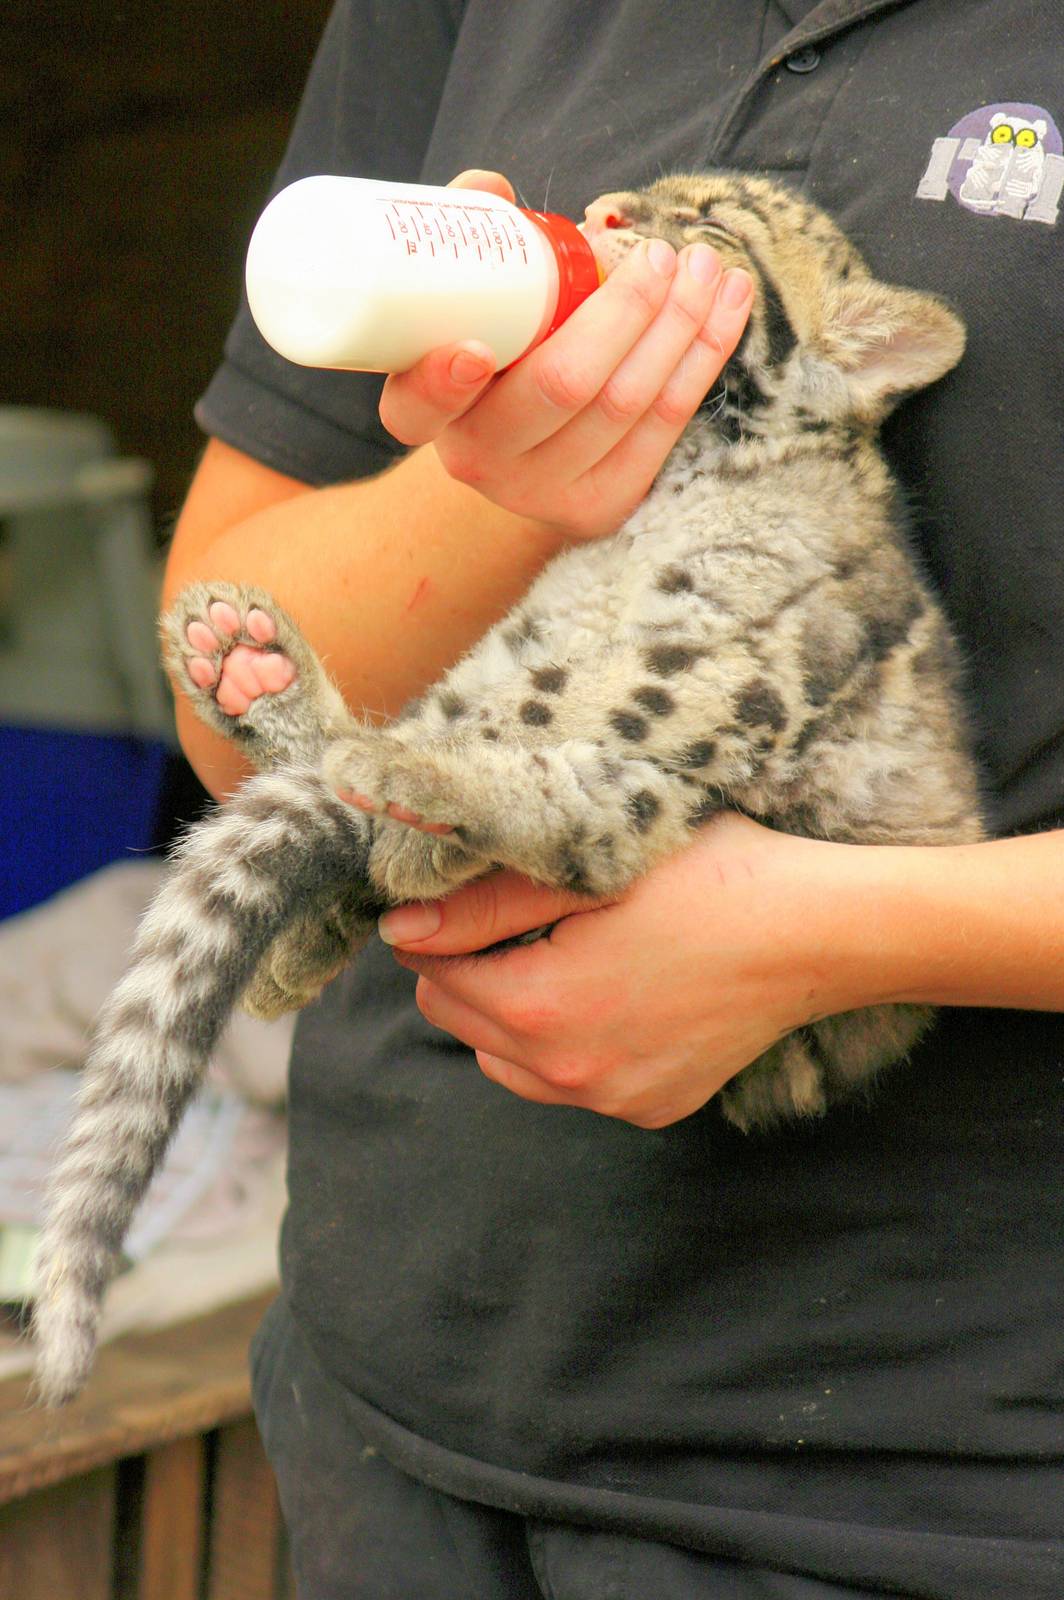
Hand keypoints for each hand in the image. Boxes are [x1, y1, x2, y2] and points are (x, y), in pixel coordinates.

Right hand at [378, 170, 753, 540]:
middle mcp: (479, 460)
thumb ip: (475, 248)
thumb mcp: (471, 304)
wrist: (525, 451)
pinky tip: (728, 302)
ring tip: (706, 265)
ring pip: (625, 402)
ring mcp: (542, 491)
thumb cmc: (500, 348)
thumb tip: (491, 191)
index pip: (417, 406)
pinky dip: (704, 355)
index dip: (443, 384)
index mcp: (426, 410)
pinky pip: (665, 423)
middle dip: (625, 313)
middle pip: (560, 388)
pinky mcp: (603, 504)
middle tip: (661, 256)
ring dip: (680, 325)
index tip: (474, 351)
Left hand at [379, 814, 879, 1127]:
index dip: (442, 922)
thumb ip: (484, 903)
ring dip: (512, 1009)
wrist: (818, 930)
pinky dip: (568, 1041)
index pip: (429, 969)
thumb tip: (398, 930)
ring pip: (506, 1059)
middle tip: (529, 912)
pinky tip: (618, 989)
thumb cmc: (709, 877)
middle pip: (460, 1017)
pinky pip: (569, 1081)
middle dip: (472, 965)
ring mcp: (612, 1101)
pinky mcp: (651, 1109)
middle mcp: (566, 1073)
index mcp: (539, 1004)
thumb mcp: (588, 868)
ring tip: (570, 951)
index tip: (478, 888)